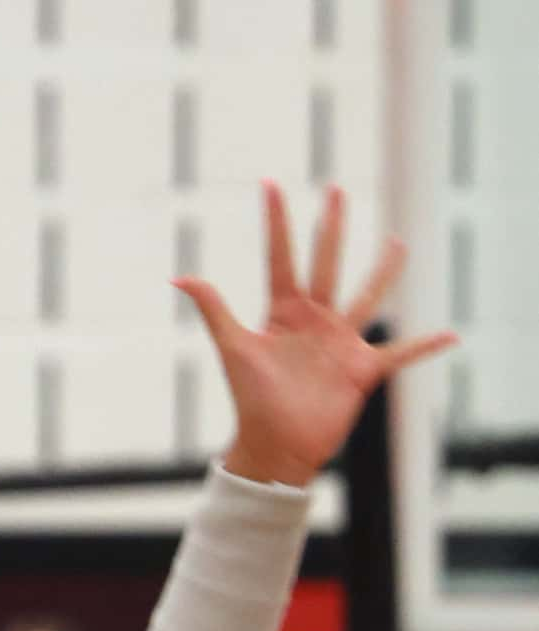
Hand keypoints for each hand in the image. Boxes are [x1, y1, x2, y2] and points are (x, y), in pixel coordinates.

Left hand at [178, 183, 456, 487]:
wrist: (274, 446)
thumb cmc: (251, 399)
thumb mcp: (234, 348)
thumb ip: (214, 310)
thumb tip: (179, 277)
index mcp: (283, 312)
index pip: (281, 257)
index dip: (276, 222)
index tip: (270, 184)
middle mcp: (314, 320)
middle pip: (326, 263)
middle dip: (332, 227)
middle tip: (337, 190)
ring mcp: (341, 342)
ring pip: (367, 297)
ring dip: (383, 271)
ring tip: (397, 242)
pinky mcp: (363, 369)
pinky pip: (402, 353)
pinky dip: (425, 346)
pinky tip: (451, 335)